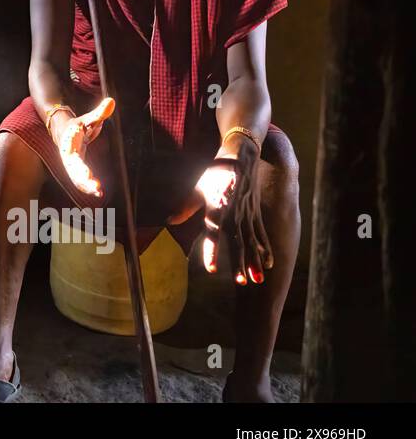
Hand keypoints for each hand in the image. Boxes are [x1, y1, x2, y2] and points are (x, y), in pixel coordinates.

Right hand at [50, 97, 114, 197]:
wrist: (64, 130)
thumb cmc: (78, 124)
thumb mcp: (88, 118)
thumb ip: (100, 112)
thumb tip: (111, 101)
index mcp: (69, 143)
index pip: (72, 154)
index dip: (78, 164)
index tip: (86, 172)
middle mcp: (68, 155)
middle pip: (73, 169)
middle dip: (83, 179)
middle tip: (95, 187)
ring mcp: (70, 164)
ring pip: (75, 177)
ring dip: (85, 186)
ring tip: (98, 192)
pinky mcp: (75, 169)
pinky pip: (79, 180)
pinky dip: (87, 187)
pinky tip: (99, 193)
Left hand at [197, 152, 270, 285]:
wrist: (241, 156)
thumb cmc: (215, 172)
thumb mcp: (198, 188)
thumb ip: (185, 207)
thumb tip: (168, 221)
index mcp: (217, 207)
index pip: (213, 234)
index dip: (212, 251)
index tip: (210, 269)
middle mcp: (234, 213)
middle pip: (237, 243)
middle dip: (239, 263)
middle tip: (241, 283)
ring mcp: (247, 214)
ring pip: (251, 242)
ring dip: (254, 261)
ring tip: (257, 280)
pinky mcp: (255, 213)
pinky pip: (261, 234)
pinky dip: (265, 248)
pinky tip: (269, 263)